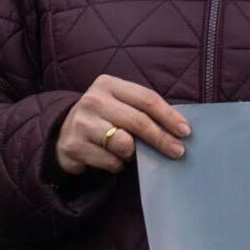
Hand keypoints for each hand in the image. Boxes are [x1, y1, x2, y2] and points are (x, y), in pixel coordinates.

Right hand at [53, 75, 188, 176]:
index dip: (169, 116)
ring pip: (124, 144)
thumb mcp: (120, 105)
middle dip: (162, 139)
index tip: (185, 131)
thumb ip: (143, 111)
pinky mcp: (74, 146)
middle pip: (138, 121)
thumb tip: (179, 129)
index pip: (146, 98)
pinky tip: (111, 159)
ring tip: (129, 152)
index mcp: (108, 84)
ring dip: (134, 154)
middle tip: (178, 152)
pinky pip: (111, 162)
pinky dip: (118, 165)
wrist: (64, 134)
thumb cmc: (104, 119)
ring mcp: (81, 123)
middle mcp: (92, 100)